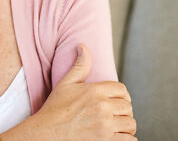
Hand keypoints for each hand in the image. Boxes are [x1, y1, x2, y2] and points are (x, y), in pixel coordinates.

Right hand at [3, 44, 135, 139]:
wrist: (47, 132)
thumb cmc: (55, 107)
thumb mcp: (66, 83)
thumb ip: (80, 65)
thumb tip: (83, 46)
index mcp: (95, 91)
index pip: (122, 90)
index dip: (122, 95)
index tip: (117, 101)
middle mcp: (102, 107)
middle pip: (128, 106)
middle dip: (123, 110)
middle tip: (116, 114)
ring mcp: (105, 126)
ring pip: (130, 123)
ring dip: (126, 125)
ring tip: (118, 125)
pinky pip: (129, 140)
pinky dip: (126, 139)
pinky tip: (117, 136)